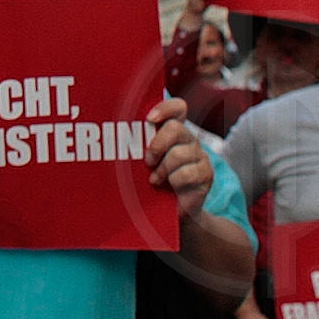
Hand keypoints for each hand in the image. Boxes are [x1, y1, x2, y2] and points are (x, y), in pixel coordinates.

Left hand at [145, 98, 212, 220]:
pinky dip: (174, 181)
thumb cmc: (152, 180)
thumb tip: (111, 130)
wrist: (172, 211)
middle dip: (156, 145)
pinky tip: (169, 186)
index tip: (149, 118)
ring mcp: (200, 156)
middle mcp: (189, 139)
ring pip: (178, 153)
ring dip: (162, 169)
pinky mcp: (206, 174)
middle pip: (175, 128)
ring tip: (154, 179)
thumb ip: (136, 145)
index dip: (166, 108)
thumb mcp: (142, 161)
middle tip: (147, 161)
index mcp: (174, 131)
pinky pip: (188, 173)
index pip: (178, 108)